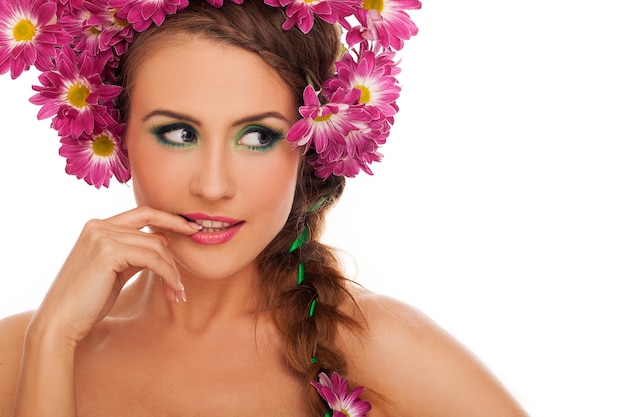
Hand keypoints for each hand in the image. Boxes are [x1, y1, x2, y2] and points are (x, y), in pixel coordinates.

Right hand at [28, 206, 200, 345]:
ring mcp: (101, 236)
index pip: (142, 213)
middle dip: (176, 245)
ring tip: (177, 292)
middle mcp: (98, 225)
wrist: (60, 322)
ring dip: (172, 270)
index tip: (191, 228)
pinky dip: (168, 274)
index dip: (169, 218)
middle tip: (193, 259)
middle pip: (152, 230)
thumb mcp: (115, 270)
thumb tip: (161, 242)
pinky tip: (173, 290)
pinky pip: (152, 259)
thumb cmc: (87, 301)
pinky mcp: (107, 251)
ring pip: (155, 246)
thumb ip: (134, 254)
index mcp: (98, 226)